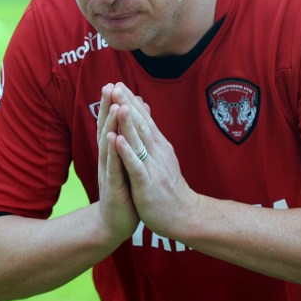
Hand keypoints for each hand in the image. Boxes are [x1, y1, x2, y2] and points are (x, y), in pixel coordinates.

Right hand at [96, 84, 138, 244]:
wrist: (114, 222)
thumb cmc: (123, 190)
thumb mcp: (124, 163)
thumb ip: (124, 143)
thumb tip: (128, 124)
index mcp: (112, 153)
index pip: (110, 125)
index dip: (111, 104)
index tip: (114, 82)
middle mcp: (107, 159)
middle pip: (105, 128)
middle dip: (107, 107)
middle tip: (108, 85)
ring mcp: (108, 172)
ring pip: (108, 145)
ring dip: (110, 125)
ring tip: (114, 106)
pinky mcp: (113, 187)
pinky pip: (113, 167)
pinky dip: (113, 153)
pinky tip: (113, 139)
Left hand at [110, 83, 199, 239]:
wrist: (184, 215)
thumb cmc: (169, 187)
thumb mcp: (162, 157)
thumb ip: (153, 135)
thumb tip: (145, 112)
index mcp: (159, 146)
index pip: (144, 119)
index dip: (131, 102)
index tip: (119, 84)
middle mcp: (157, 152)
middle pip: (141, 125)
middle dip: (128, 105)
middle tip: (117, 86)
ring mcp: (153, 168)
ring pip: (139, 141)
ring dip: (128, 123)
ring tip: (118, 105)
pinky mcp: (147, 184)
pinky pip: (136, 166)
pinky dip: (127, 152)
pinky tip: (118, 140)